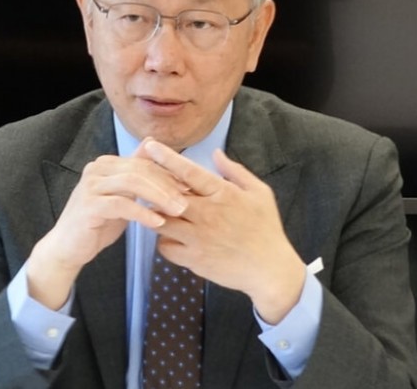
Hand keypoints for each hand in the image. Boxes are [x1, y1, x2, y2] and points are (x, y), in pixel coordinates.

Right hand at [25, 145, 189, 308]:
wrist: (68, 248)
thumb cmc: (98, 223)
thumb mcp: (122, 198)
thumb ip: (138, 179)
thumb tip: (158, 153)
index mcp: (107, 164)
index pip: (144, 162)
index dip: (169, 174)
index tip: (190, 188)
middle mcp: (97, 169)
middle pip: (141, 169)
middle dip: (168, 184)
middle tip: (188, 201)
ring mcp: (91, 185)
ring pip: (133, 182)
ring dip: (159, 196)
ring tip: (177, 211)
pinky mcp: (89, 205)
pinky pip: (121, 204)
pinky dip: (142, 213)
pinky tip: (157, 223)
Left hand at [142, 139, 305, 323]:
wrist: (271, 270)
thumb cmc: (266, 229)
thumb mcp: (260, 193)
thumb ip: (235, 171)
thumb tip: (215, 153)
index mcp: (223, 194)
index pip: (189, 172)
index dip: (167, 158)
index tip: (151, 146)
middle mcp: (208, 214)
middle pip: (167, 195)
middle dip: (152, 186)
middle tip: (145, 182)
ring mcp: (199, 238)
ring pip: (160, 221)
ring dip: (155, 214)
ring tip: (157, 210)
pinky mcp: (194, 260)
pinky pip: (165, 247)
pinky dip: (163, 240)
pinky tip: (171, 236)